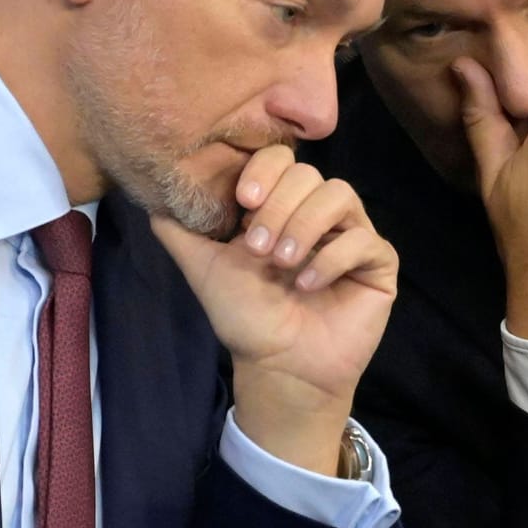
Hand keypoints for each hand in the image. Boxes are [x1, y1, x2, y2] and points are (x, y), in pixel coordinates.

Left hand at [152, 146, 396, 475]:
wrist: (280, 368)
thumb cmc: (246, 317)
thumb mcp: (204, 268)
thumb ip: (178, 230)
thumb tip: (150, 194)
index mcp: (281, 206)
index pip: (280, 160)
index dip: (264, 170)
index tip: (244, 200)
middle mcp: (317, 213)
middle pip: (309, 174)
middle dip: (279, 206)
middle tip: (257, 248)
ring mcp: (350, 235)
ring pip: (340, 195)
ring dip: (305, 225)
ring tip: (283, 263)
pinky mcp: (377, 263)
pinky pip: (366, 239)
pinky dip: (334, 258)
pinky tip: (310, 285)